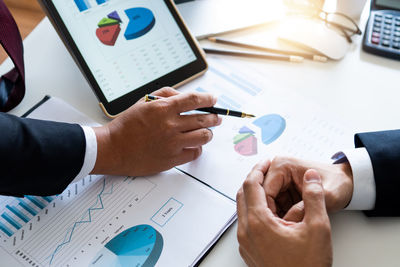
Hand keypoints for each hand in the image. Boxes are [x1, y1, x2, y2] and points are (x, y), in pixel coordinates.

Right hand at [92, 87, 221, 175]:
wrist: (113, 148)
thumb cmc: (126, 125)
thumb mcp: (143, 102)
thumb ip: (166, 95)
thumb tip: (184, 97)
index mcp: (163, 109)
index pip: (194, 100)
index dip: (208, 99)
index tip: (213, 99)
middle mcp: (170, 126)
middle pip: (203, 119)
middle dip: (214, 117)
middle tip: (216, 118)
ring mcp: (172, 144)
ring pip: (203, 137)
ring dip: (208, 133)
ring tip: (207, 132)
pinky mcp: (172, 159)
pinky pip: (195, 153)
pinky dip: (197, 148)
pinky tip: (194, 145)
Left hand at [237, 161, 332, 266]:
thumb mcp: (318, 228)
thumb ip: (314, 198)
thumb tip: (311, 177)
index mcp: (258, 222)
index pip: (251, 185)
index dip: (259, 169)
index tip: (267, 162)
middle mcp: (246, 232)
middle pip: (242, 194)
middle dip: (254, 179)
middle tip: (266, 170)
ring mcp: (245, 243)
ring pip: (242, 209)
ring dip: (252, 194)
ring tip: (270, 188)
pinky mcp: (249, 251)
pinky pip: (245, 223)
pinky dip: (253, 209)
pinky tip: (269, 211)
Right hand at [263, 157, 352, 221]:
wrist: (346, 183)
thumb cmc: (338, 184)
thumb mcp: (329, 197)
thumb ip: (310, 205)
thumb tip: (291, 218)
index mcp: (282, 165)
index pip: (264, 191)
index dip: (270, 212)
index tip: (280, 228)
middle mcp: (276, 169)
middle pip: (262, 197)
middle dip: (272, 215)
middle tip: (285, 231)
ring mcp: (277, 179)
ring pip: (265, 203)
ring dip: (275, 217)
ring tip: (289, 230)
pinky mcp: (280, 189)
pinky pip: (272, 205)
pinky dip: (280, 216)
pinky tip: (290, 224)